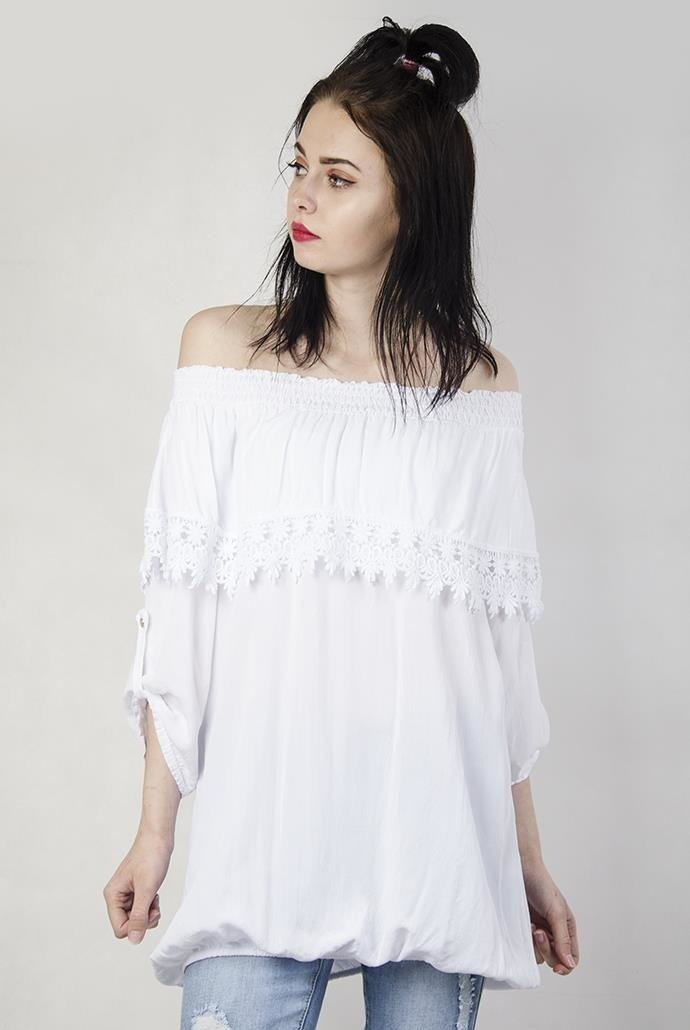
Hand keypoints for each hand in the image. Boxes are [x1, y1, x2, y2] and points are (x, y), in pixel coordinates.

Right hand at [103, 831, 172, 943]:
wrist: (159, 837)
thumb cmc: (151, 857)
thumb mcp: (147, 889)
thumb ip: (140, 915)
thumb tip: (134, 940)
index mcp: (112, 896)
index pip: (120, 929)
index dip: (136, 926)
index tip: (149, 911)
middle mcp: (116, 897)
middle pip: (128, 925)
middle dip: (144, 920)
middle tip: (154, 904)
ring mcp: (126, 894)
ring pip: (136, 919)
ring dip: (149, 913)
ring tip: (155, 897)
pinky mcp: (136, 891)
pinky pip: (142, 910)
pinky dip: (151, 906)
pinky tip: (155, 894)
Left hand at [521, 859, 578, 975]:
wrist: (519, 869)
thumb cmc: (541, 884)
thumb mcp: (556, 911)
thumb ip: (563, 938)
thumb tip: (569, 963)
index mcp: (566, 928)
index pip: (571, 957)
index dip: (565, 966)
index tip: (557, 967)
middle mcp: (553, 932)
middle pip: (554, 959)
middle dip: (546, 949)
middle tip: (538, 932)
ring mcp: (537, 932)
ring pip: (538, 956)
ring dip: (534, 944)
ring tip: (531, 926)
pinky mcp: (522, 930)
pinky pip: (525, 947)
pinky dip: (524, 942)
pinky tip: (524, 926)